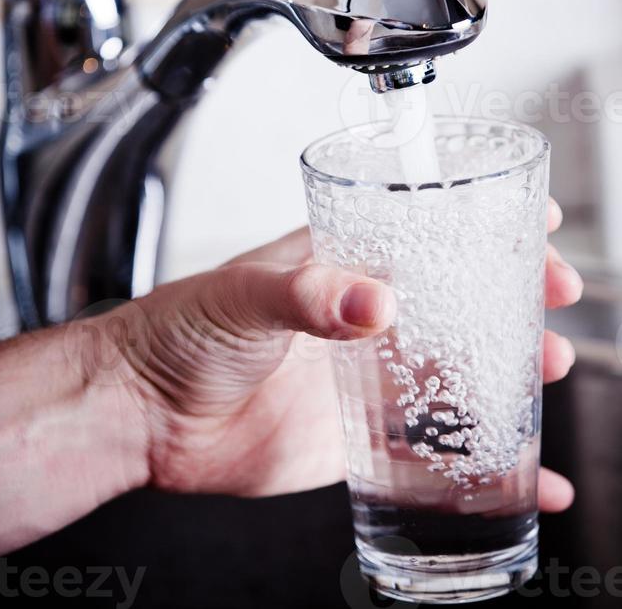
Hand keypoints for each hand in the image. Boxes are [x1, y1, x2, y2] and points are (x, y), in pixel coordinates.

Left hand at [114, 197, 580, 508]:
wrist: (144, 413)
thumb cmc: (180, 331)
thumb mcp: (245, 295)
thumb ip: (309, 297)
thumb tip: (375, 304)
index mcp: (338, 265)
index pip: (423, 233)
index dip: (481, 226)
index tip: (533, 221)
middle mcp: (360, 317)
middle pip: (456, 300)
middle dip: (510, 294)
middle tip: (553, 298)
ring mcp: (364, 377)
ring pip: (456, 370)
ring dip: (508, 368)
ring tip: (548, 369)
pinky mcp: (359, 437)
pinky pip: (432, 450)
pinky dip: (480, 463)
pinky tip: (525, 476)